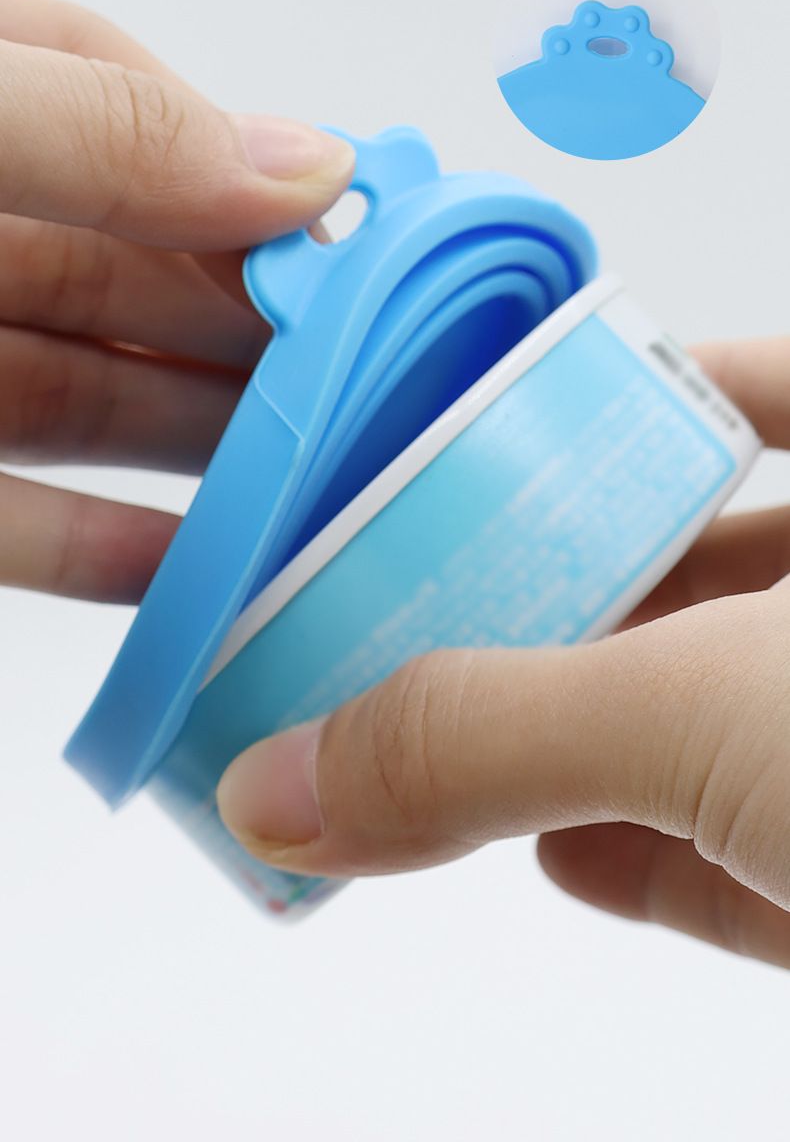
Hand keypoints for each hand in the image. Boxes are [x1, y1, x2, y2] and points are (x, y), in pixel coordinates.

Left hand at [0, 0, 353, 601]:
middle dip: (255, 323)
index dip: (245, 164)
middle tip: (377, 379)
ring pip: (88, 398)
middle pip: (131, 268)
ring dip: (207, 439)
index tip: (353, 237)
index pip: (125, 100)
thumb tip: (301, 164)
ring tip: (330, 476)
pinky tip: (201, 569)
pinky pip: (16, 522)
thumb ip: (103, 131)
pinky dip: (107, 551)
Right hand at [217, 339, 789, 969]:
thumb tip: (284, 779)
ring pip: (709, 718)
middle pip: (706, 562)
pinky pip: (742, 854)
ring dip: (578, 731)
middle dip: (562, 575)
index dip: (634, 382)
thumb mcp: (715, 701)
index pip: (753, 390)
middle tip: (421, 576)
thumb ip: (495, 732)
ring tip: (432, 723)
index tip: (507, 403)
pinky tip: (553, 853)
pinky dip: (643, 852)